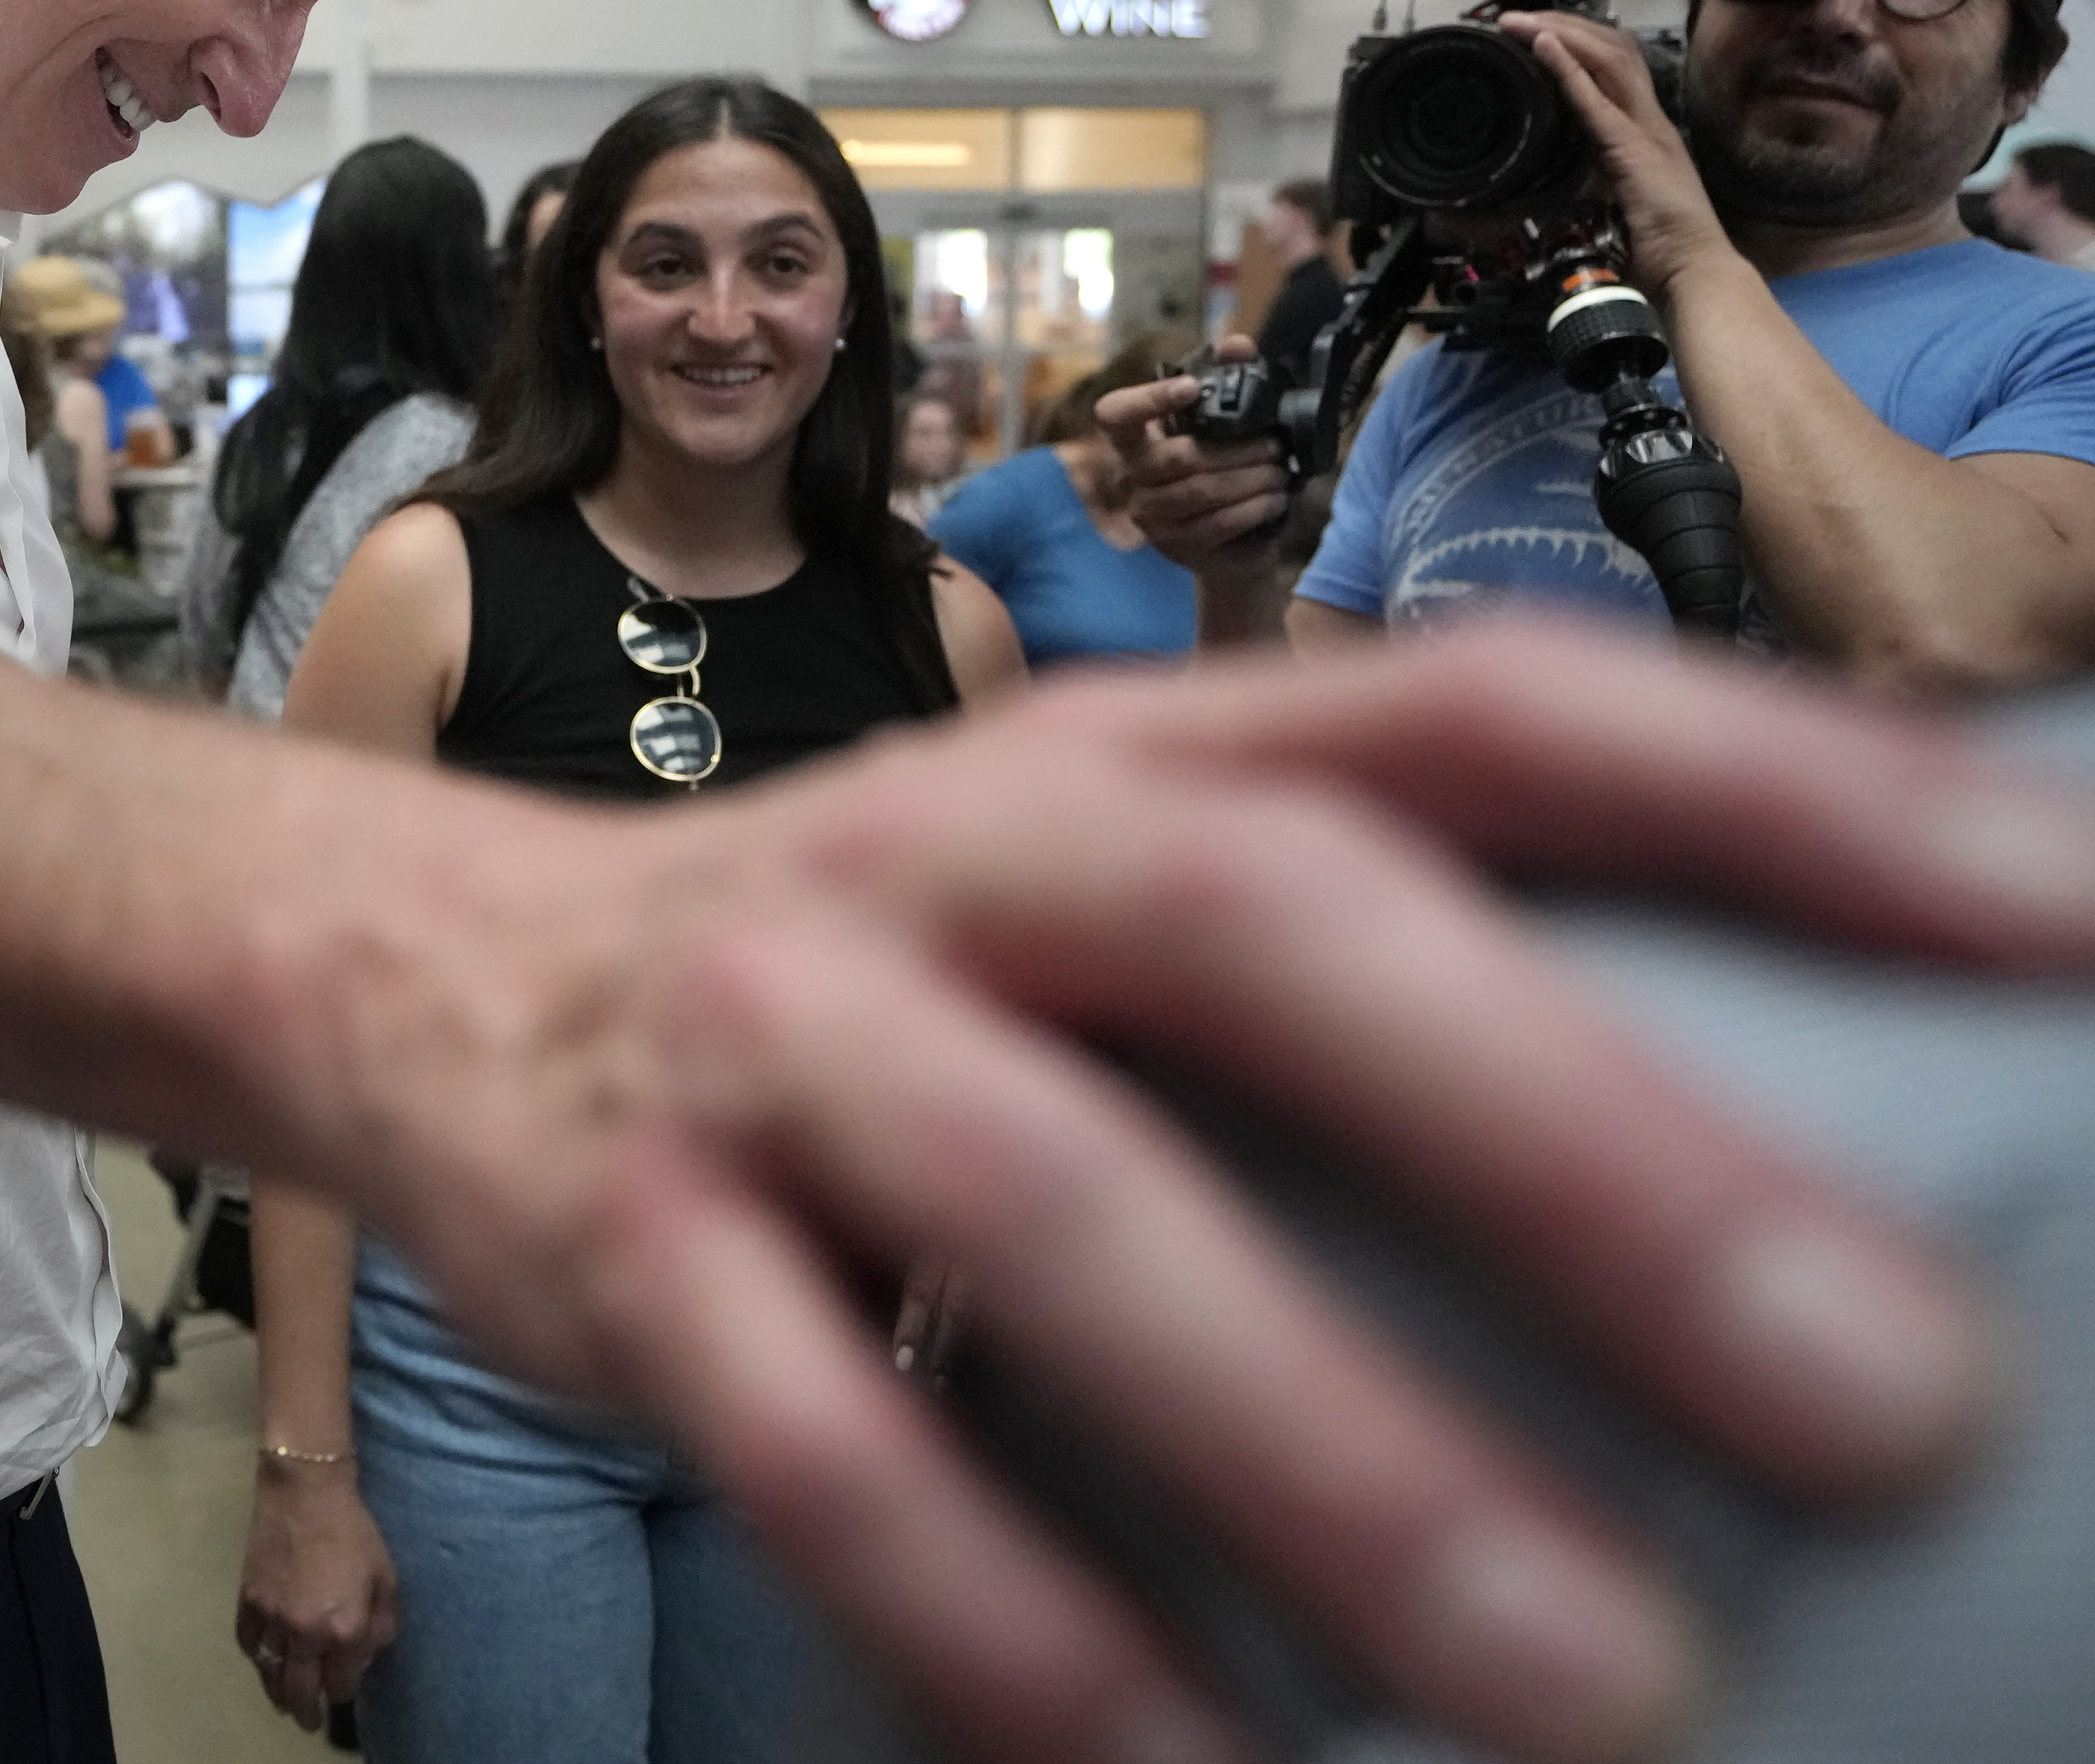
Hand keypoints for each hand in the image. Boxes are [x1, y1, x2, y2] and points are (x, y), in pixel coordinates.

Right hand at [235, 1455, 398, 1729]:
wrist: (305, 1489)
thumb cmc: (354, 1530)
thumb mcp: (385, 1578)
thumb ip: (381, 1625)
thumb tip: (365, 1655)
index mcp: (344, 1630)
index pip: (341, 1685)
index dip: (344, 1690)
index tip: (344, 1686)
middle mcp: (304, 1634)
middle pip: (300, 1693)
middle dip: (307, 1712)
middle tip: (309, 1720)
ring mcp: (271, 1619)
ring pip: (270, 1674)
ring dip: (278, 1694)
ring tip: (285, 1702)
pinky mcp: (248, 1601)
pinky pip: (247, 1644)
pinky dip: (256, 1657)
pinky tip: (264, 1659)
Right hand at [336, 624, 2082, 1763]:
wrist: (449, 968)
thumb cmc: (892, 956)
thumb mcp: (1113, 877)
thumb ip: (1392, 945)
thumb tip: (1819, 1105)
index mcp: (1135, 750)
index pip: (1474, 715)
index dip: (1767, 790)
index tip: (2065, 926)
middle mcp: (964, 854)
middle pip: (1262, 930)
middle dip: (1573, 1143)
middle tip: (1883, 1384)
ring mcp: (782, 1040)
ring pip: (1045, 1206)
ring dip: (1320, 1438)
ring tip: (1588, 1680)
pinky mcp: (633, 1246)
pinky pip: (825, 1446)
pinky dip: (1010, 1619)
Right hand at [1100, 335, 1290, 585]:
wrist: (1235, 546)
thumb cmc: (1225, 473)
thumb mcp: (1229, 425)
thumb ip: (1229, 379)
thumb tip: (1236, 345)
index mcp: (1137, 441)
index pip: (1115, 415)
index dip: (1148, 399)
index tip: (1192, 388)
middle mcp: (1134, 478)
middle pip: (1178, 456)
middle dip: (1238, 449)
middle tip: (1274, 446)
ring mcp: (1150, 516)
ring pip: (1202, 491)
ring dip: (1252, 479)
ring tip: (1280, 473)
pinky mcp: (1176, 546)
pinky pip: (1217, 523)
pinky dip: (1253, 508)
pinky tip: (1276, 499)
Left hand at [1501, 12, 1739, 300]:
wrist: (1692, 271)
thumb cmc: (1657, 246)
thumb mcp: (1610, 198)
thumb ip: (1589, 176)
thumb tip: (1554, 172)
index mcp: (1641, 129)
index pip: (1611, 65)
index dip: (1574, 41)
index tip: (1531, 31)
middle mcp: (1647, 120)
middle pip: (1610, 49)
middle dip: (1561, 24)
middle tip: (1514, 16)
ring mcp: (1646, 130)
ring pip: (1607, 60)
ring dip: (1560, 34)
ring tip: (1521, 22)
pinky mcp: (1636, 150)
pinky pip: (1599, 100)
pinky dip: (1570, 70)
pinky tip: (1545, 48)